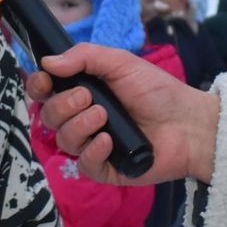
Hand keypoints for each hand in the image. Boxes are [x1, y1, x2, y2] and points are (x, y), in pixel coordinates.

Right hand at [25, 43, 220, 185]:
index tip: (44, 81)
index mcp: (83, 92)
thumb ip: (84, 56)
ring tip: (104, 116)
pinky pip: (83, 165)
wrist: (189, 123)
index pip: (45, 93)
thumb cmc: (157, 91)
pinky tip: (109, 140)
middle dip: (63, 105)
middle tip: (88, 97)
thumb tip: (48, 62)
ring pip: (64, 140)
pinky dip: (93, 151)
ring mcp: (93, 145)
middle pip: (49, 117)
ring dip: (79, 125)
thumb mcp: (122, 63)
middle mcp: (84, 119)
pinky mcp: (106, 169)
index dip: (38, 87)